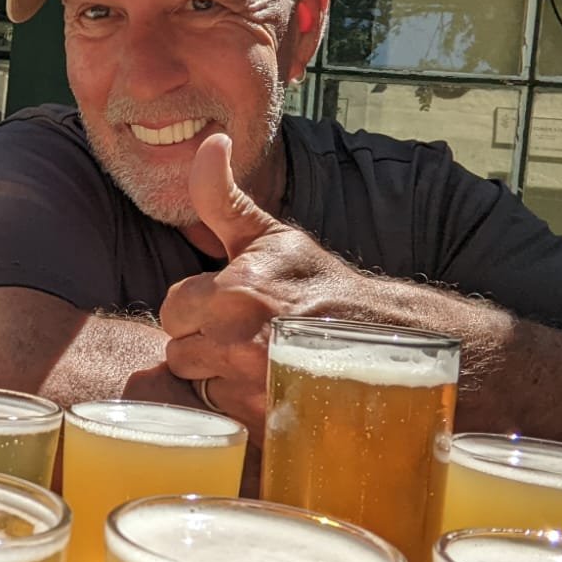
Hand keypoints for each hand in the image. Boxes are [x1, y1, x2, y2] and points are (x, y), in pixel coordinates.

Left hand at [159, 135, 396, 439]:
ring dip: (218, 377)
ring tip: (258, 361)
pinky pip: (220, 415)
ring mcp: (254, 385)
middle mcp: (240, 338)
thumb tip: (209, 141)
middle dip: (203, 344)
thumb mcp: (272, 236)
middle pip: (179, 352)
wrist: (391, 342)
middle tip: (246, 336)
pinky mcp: (266, 421)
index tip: (229, 308)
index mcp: (235, 289)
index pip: (171, 310)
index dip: (196, 309)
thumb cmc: (323, 286)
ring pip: (198, 385)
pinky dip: (237, 406)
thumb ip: (222, 195)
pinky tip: (266, 389)